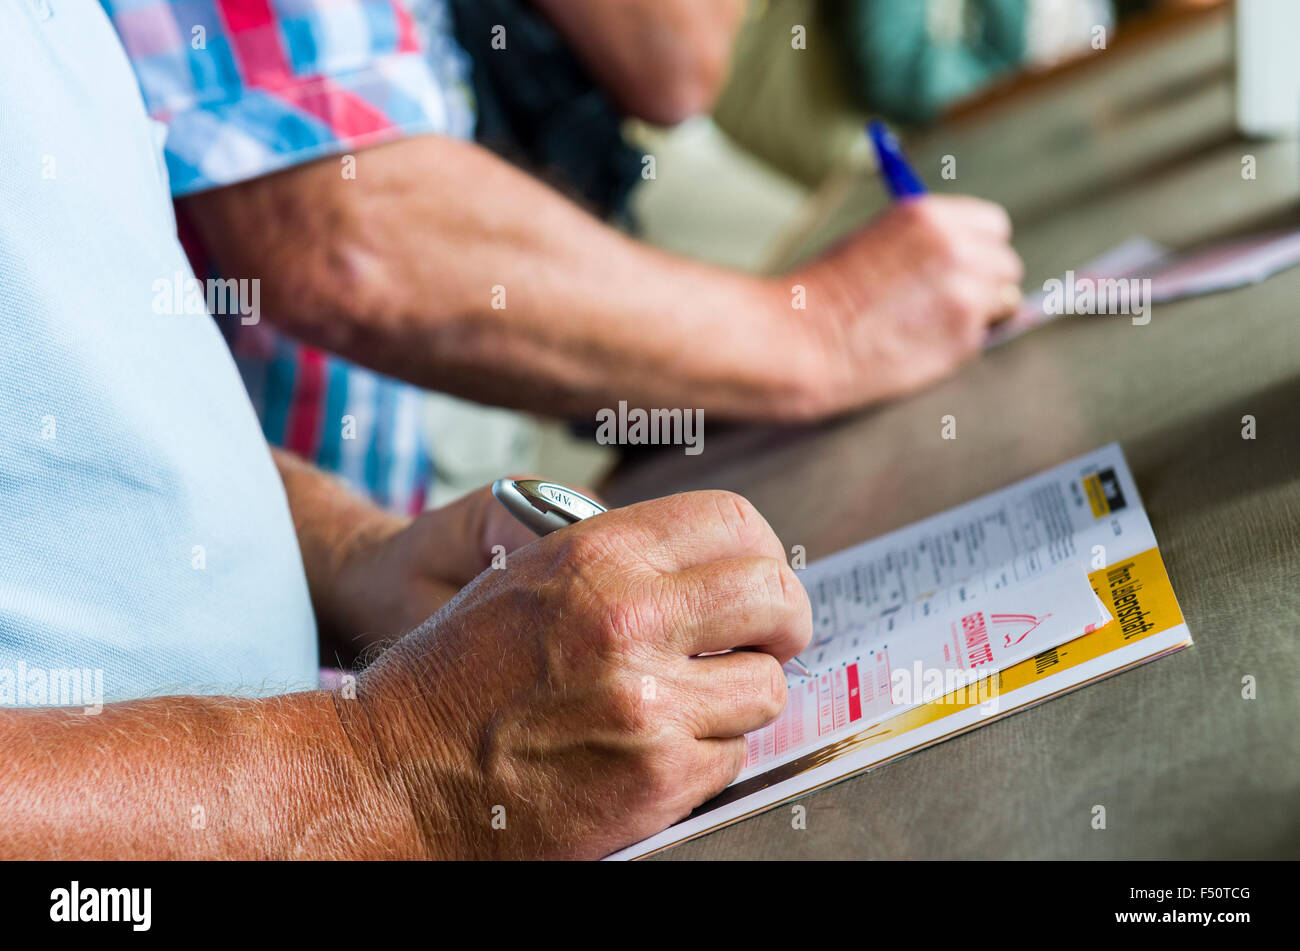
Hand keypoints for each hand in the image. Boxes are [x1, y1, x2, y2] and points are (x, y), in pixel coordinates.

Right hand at [344, 490, 811, 858]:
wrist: (394, 774)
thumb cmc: (456, 675)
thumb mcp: (529, 577)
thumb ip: (626, 562)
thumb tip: (722, 566)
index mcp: (597, 555)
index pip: (735, 523)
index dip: (759, 553)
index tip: (755, 584)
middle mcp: (629, 619)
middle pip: (775, 597)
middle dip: (783, 621)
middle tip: (764, 641)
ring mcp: (648, 704)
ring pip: (765, 688)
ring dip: (738, 699)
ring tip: (687, 705)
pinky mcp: (655, 778)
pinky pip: (732, 756)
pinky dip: (704, 756)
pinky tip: (651, 750)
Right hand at [794, 194, 1024, 411]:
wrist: (800, 342)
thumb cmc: (825, 295)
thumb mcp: (876, 242)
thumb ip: (928, 244)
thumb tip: (974, 261)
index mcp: (930, 217)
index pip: (993, 226)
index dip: (978, 248)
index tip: (963, 265)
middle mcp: (957, 249)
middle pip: (1006, 264)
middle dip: (985, 282)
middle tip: (949, 303)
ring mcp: (966, 295)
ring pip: (1003, 302)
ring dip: (978, 314)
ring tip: (928, 326)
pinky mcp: (964, 339)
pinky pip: (981, 339)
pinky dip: (958, 345)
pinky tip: (917, 345)